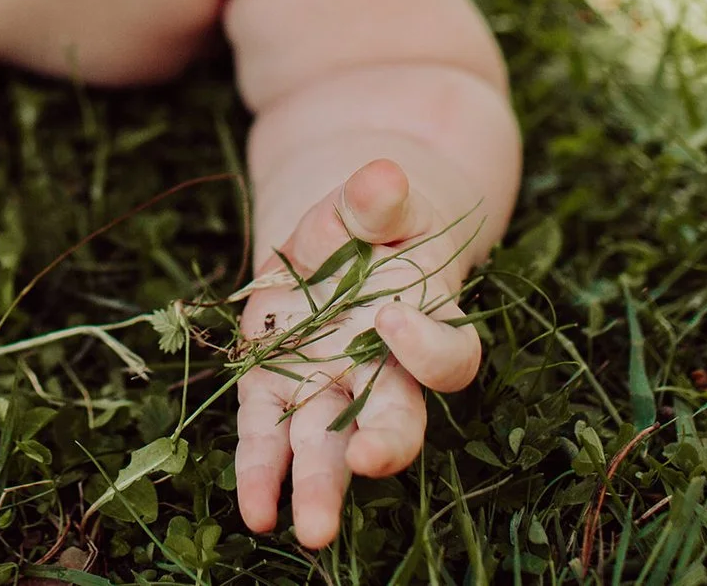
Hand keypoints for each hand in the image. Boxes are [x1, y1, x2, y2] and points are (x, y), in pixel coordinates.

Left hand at [232, 159, 483, 547]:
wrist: (337, 236)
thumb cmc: (372, 218)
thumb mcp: (374, 199)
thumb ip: (375, 198)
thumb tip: (382, 176)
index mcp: (424, 318)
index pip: (450, 355)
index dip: (427, 347)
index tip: (393, 320)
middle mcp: (383, 368)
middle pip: (399, 418)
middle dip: (386, 445)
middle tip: (369, 463)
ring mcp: (328, 385)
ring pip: (333, 445)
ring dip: (322, 487)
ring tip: (307, 530)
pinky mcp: (275, 388)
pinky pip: (271, 437)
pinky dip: (262, 474)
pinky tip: (255, 512)